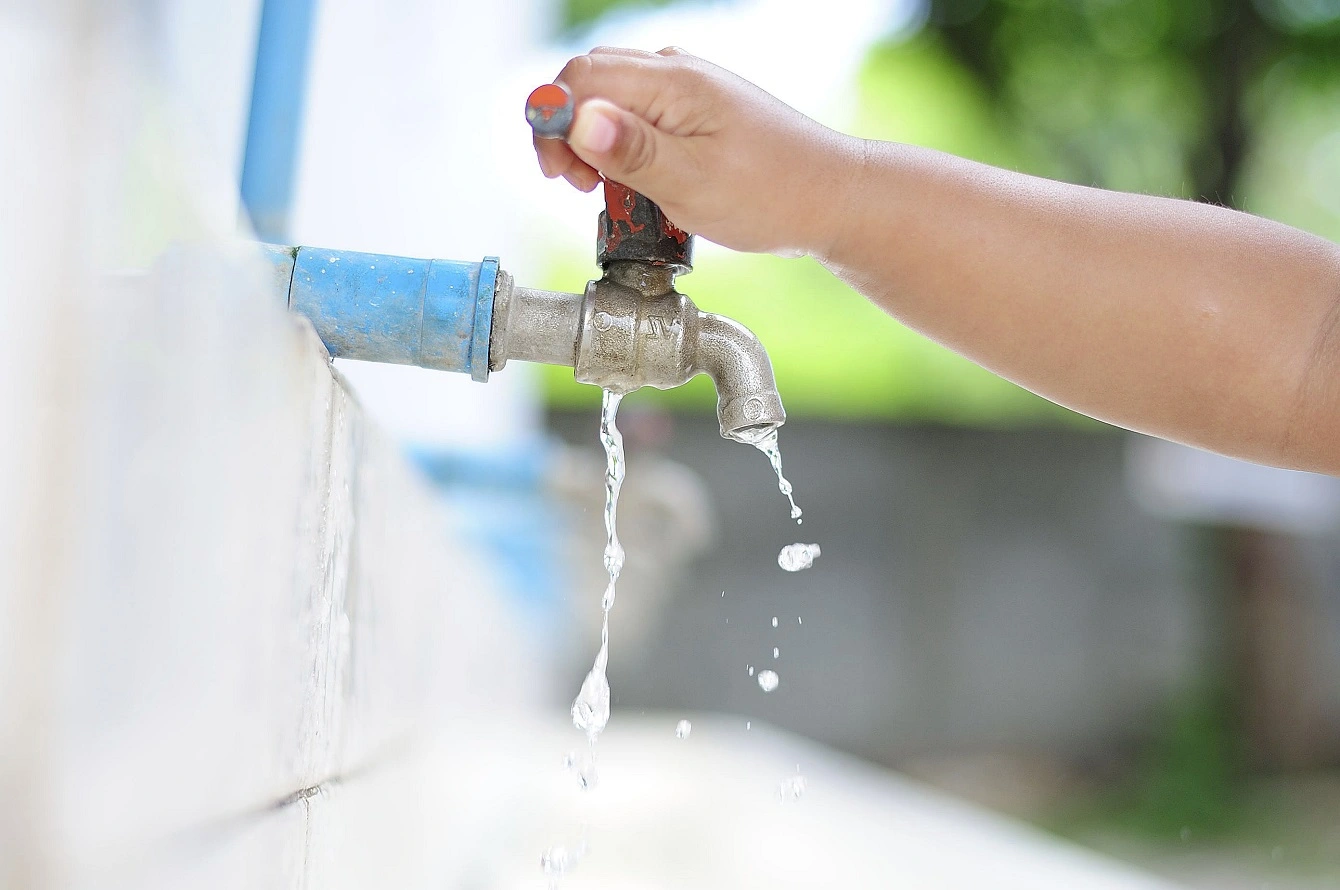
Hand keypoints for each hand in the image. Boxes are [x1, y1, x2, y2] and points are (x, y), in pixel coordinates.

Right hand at [533, 47, 860, 256]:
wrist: (830, 197)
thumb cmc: (771, 194)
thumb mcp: (692, 182)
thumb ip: (631, 151)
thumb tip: (577, 120)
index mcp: (673, 81)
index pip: (580, 77)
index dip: (554, 122)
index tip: (561, 173)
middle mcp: (676, 71)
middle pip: (588, 81)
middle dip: (568, 131)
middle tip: (581, 185)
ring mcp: (687, 88)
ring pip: (610, 98)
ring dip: (594, 141)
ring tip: (608, 188)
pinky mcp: (694, 110)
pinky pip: (637, 114)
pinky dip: (621, 145)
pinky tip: (635, 180)